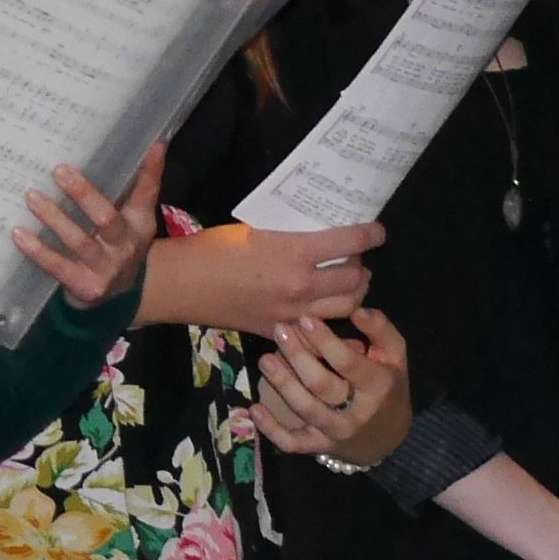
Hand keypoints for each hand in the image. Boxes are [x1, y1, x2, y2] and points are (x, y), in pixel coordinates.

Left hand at [15, 148, 167, 307]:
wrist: (122, 296)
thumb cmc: (121, 245)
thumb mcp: (135, 218)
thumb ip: (141, 184)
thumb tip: (155, 143)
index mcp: (138, 225)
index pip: (146, 195)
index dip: (150, 172)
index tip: (151, 146)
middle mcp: (124, 247)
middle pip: (106, 219)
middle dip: (83, 194)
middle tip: (58, 170)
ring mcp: (104, 270)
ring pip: (78, 242)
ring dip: (54, 218)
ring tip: (32, 197)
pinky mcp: (84, 286)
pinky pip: (58, 267)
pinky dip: (38, 251)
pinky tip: (19, 234)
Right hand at [157, 217, 385, 331]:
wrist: (181, 285)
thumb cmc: (214, 249)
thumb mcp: (257, 229)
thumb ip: (291, 233)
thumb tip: (315, 228)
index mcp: (296, 253)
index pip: (351, 243)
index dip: (371, 235)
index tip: (377, 231)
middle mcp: (301, 287)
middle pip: (355, 280)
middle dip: (362, 267)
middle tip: (356, 259)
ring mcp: (292, 314)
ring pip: (345, 309)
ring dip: (354, 294)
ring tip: (348, 284)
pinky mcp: (279, 331)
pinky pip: (318, 330)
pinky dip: (328, 319)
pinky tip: (324, 308)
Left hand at [252, 305, 409, 463]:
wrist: (388, 436)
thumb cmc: (388, 386)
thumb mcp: (395, 356)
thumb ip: (380, 330)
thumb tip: (357, 310)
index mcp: (378, 385)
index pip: (348, 362)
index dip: (325, 341)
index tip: (304, 319)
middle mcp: (357, 411)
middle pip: (321, 384)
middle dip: (298, 356)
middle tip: (279, 331)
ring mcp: (336, 431)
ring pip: (305, 409)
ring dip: (282, 384)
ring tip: (265, 360)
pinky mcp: (319, 446)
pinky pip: (293, 443)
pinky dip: (272, 429)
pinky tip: (255, 408)